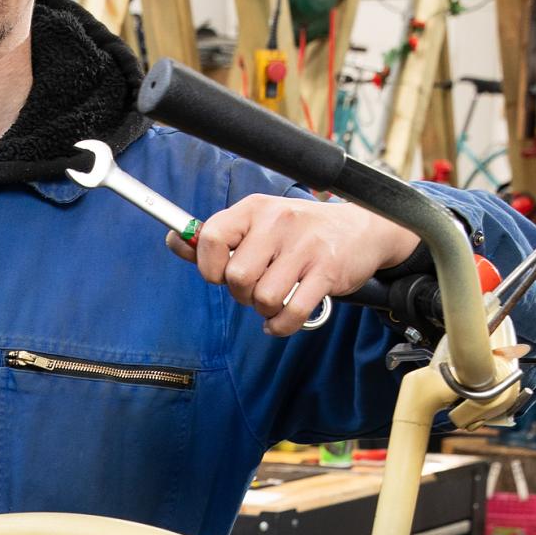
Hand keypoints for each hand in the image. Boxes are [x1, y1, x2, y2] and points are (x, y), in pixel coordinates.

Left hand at [164, 195, 420, 335]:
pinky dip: (281, 325)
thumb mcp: (258, 222)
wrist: (361, 229)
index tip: (219, 274)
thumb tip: (174, 241)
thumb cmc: (298, 232)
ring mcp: (304, 247)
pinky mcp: (327, 271)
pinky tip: (280, 321)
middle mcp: (278, 222)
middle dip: (240, 294)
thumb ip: (216, 237)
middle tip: (253, 289)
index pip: (211, 237)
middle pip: (237, 276)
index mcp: (254, 209)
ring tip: (273, 299)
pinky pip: (291, 312)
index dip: (208, 265)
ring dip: (264, 309)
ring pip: (263, 297)